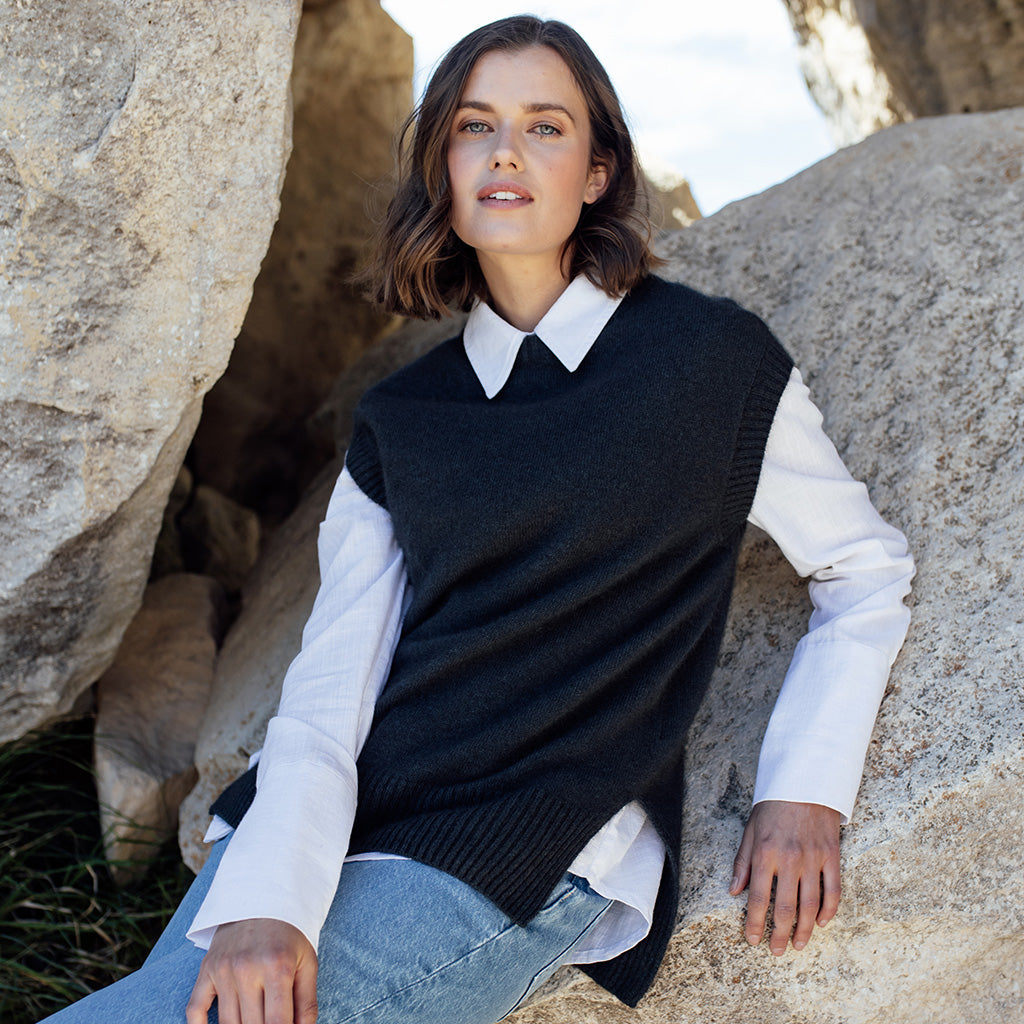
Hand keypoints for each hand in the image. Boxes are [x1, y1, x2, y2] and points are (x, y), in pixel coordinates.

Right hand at [186, 918, 318, 1023]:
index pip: (277, 1023)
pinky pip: (194, 1009)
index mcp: (277, 967)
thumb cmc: (289, 937)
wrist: (262, 899)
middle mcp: (247, 969)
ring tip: (254, 1019)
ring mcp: (223, 970)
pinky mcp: (207, 969)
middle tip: (271, 1020)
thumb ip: (307, 1004)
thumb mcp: (307, 963)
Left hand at [729, 800, 840, 954]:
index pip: (759, 898)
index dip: (755, 923)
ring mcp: (813, 859)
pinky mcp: (832, 856)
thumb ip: (742, 862)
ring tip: (799, 945)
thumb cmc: (773, 806)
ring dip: (805, 930)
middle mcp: (789, 860)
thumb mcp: (750, 830)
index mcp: (765, 853)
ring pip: (810, 905)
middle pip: (786, 908)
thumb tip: (734, 891)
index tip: (753, 940)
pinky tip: (821, 922)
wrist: (804, 782)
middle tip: (776, 951)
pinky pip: (833, 890)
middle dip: (780, 934)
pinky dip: (829, 910)